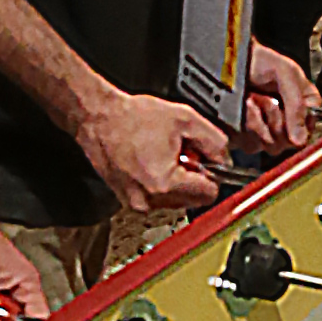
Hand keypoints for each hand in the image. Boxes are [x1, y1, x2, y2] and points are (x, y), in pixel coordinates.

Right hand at [82, 90, 240, 212]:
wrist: (97, 117)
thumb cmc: (131, 118)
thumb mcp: (185, 119)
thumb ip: (214, 141)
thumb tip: (224, 159)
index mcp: (165, 183)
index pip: (209, 193)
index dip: (211, 173)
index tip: (204, 160)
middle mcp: (149, 199)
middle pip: (193, 199)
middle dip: (193, 177)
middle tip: (181, 153)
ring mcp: (136, 202)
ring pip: (176, 200)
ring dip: (177, 181)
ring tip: (162, 155)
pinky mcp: (127, 200)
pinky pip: (157, 197)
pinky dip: (160, 183)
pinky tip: (151, 161)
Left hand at [243, 39, 321, 152]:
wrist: (230, 60)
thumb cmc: (261, 62)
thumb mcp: (286, 74)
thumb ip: (296, 106)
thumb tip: (299, 141)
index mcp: (305, 106)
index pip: (310, 129)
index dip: (298, 121)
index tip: (286, 104)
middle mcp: (289, 122)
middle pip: (290, 142)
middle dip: (277, 120)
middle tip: (267, 99)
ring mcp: (268, 132)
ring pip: (272, 146)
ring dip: (260, 121)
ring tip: (251, 100)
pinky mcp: (247, 137)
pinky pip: (252, 145)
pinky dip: (247, 125)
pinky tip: (242, 108)